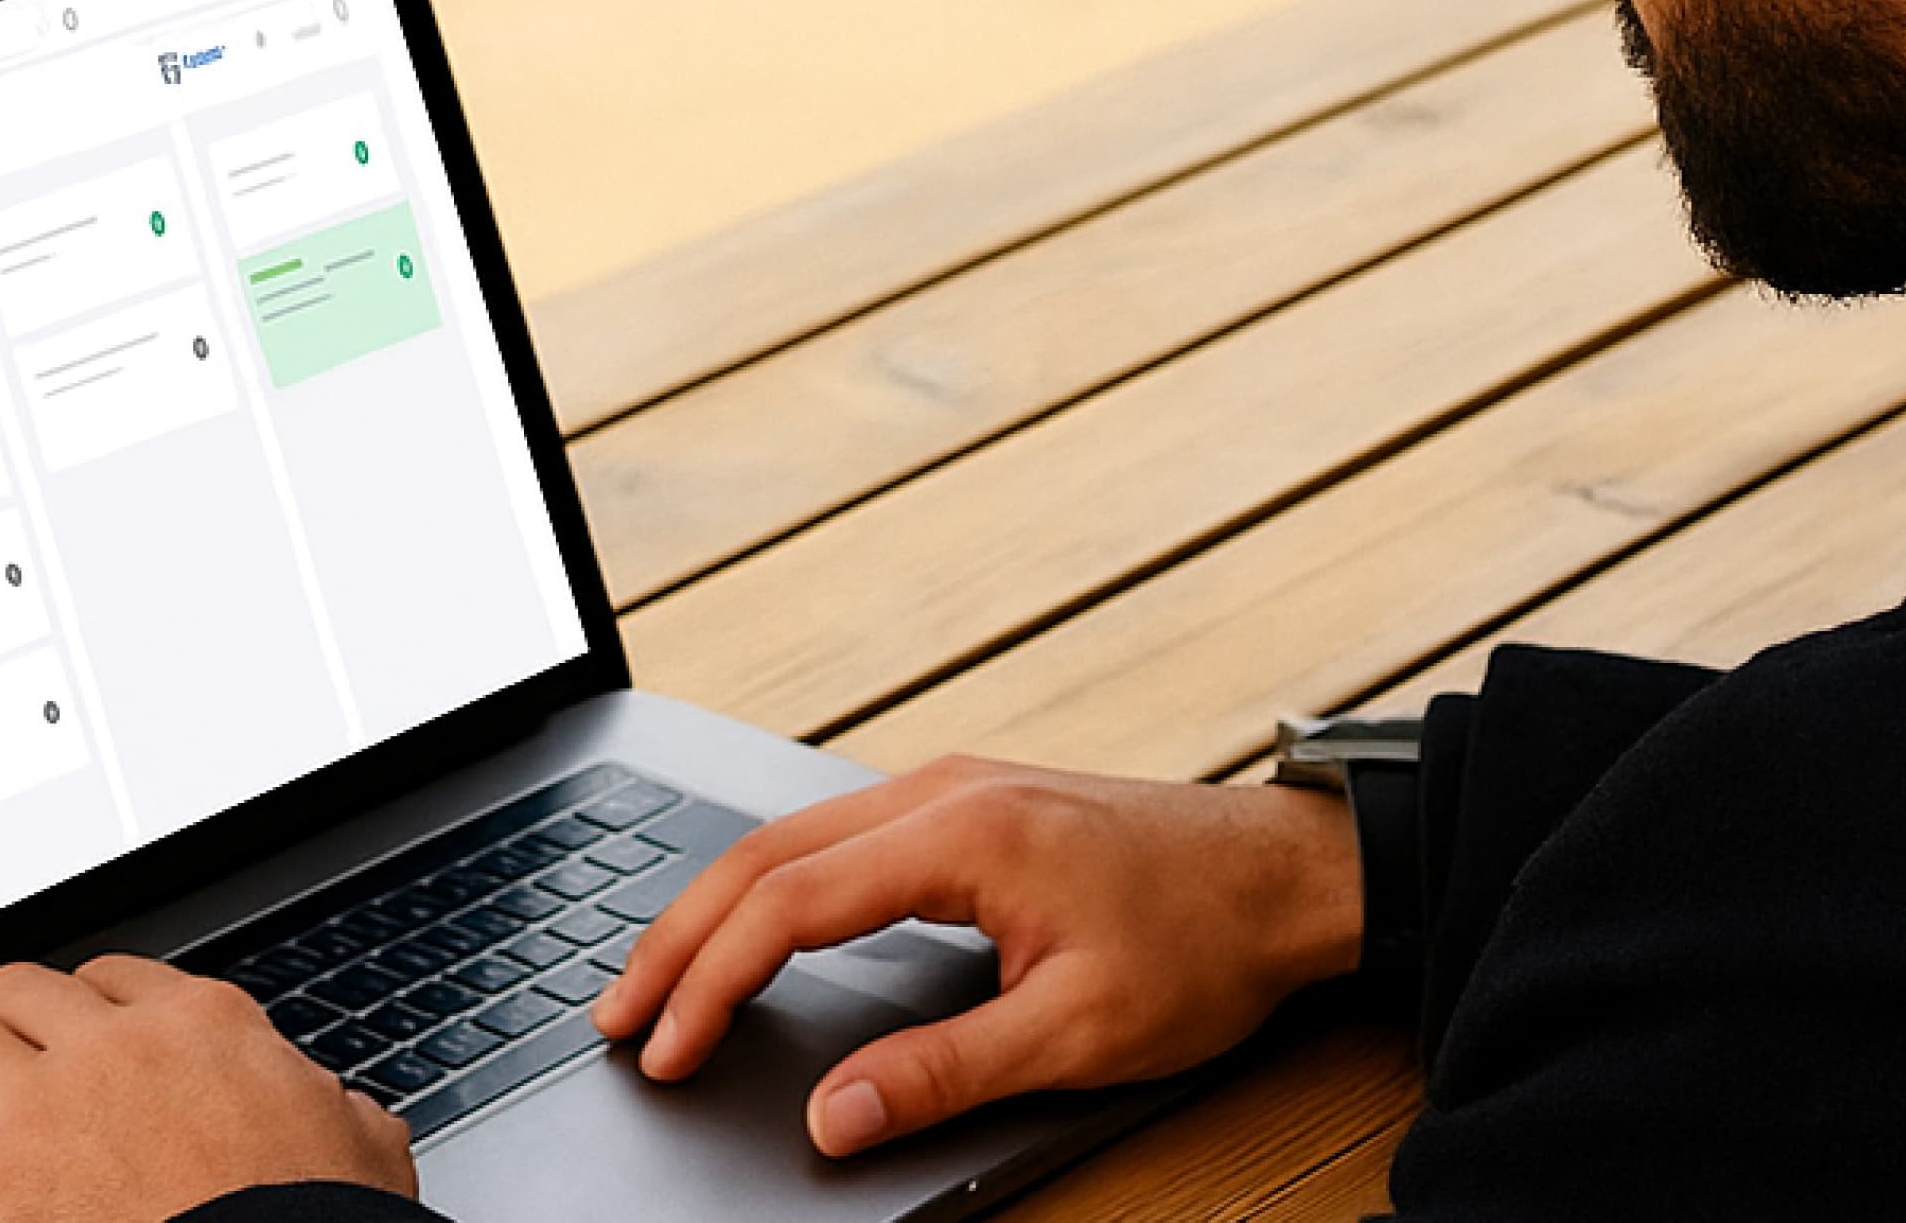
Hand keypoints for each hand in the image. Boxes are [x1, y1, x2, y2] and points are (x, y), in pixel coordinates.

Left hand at [0, 954, 415, 1220]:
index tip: (74, 1034)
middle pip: (16, 988)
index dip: (84, 1008)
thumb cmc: (315, 1218)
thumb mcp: (359, 1144)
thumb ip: (337, 1111)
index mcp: (204, 1025)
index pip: (115, 977)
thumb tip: (348, 1114)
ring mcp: (46, 1108)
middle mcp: (116, 1045)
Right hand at [590, 756, 1359, 1156]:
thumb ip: (941, 1074)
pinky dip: (772, 884)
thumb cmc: (1202, 943)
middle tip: (616, 1015)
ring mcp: (953, 787)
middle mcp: (941, 791)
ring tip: (660, 980)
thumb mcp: (1074, 1034)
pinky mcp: (968, 803)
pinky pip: (835, 831)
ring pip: (792, 834)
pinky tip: (753, 926)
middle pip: (763, 854)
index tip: (666, 1049)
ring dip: (718, 905)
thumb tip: (832, 1118)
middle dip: (678, 936)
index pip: (787, 904)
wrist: (1288, 873)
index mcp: (959, 835)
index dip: (712, 982)